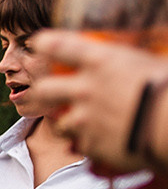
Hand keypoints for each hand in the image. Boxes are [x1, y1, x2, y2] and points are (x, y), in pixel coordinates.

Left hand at [37, 30, 167, 176]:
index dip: (45, 44)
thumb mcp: (151, 64)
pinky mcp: (90, 144)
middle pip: (44, 88)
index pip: (59, 45)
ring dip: (70, 124)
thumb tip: (131, 64)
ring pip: (60, 123)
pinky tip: (106, 141)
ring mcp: (84, 119)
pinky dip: (90, 143)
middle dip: (42, 92)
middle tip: (47, 95)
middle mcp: (86, 88)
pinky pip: (81, 144)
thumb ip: (128, 65)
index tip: (38, 44)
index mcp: (102, 60)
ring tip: (86, 124)